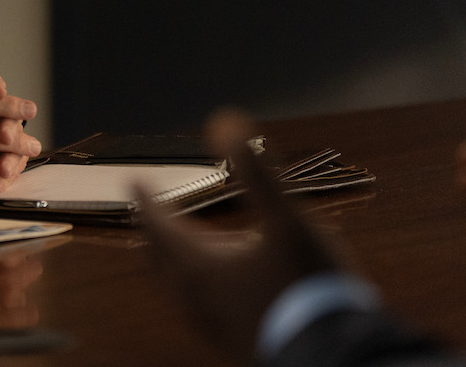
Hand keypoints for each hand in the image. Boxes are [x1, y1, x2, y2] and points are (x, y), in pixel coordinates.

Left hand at [136, 109, 342, 362]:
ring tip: (173, 247)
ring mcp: (208, 324)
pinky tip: (214, 288)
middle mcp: (194, 297)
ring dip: (168, 259)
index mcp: (199, 264)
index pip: (157, 223)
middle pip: (158, 256)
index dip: (146, 198)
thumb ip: (258, 173)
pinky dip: (190, 285)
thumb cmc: (308, 286)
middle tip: (145, 212)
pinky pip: (195, 307)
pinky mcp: (227, 343)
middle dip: (150, 229)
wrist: (331, 358)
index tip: (134, 180)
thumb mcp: (289, 221)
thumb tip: (226, 122)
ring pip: (174, 285)